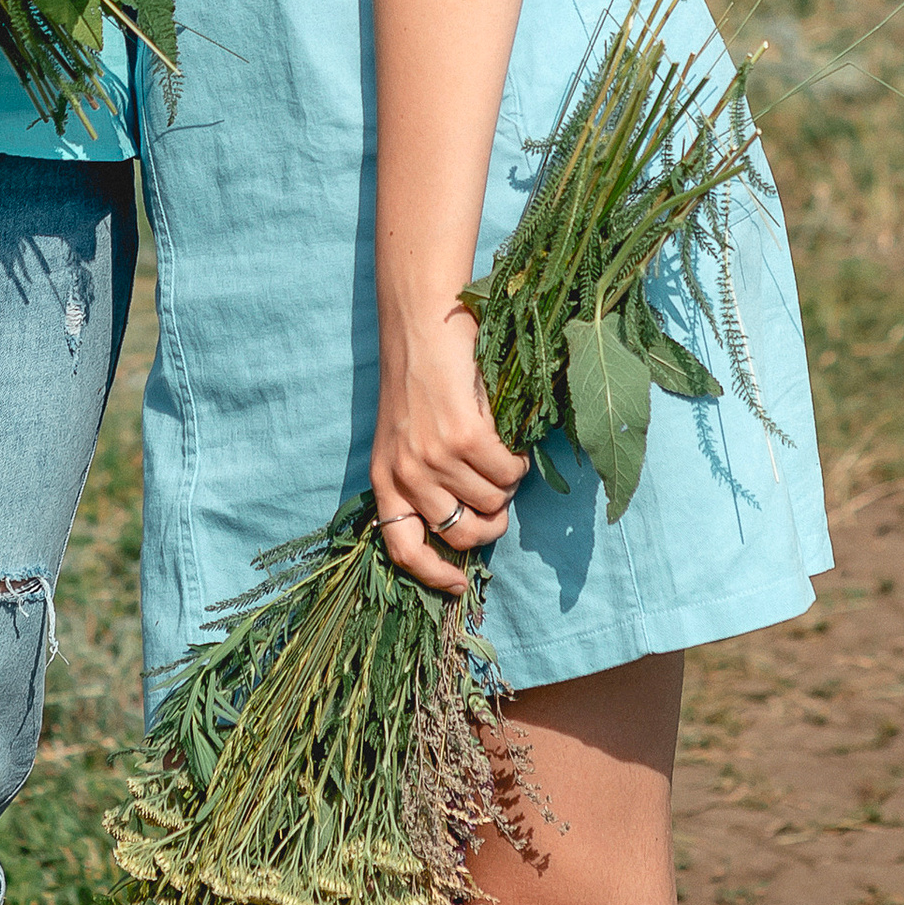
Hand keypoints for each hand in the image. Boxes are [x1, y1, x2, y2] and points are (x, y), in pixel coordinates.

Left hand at [371, 302, 528, 594]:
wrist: (422, 319)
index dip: (433, 575)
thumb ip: (423, 476)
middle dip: (491, 521)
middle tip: (499, 495)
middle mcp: (406, 474)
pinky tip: (510, 438)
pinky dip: (519, 459)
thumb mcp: (403, 433)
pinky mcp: (465, 436)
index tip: (460, 585)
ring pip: (494, 501)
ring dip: (507, 483)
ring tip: (500, 451)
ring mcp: (435, 457)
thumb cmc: (418, 372)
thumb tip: (469, 521)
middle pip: (465, 533)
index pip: (403, 549)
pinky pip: (509, 471)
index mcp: (384, 477)